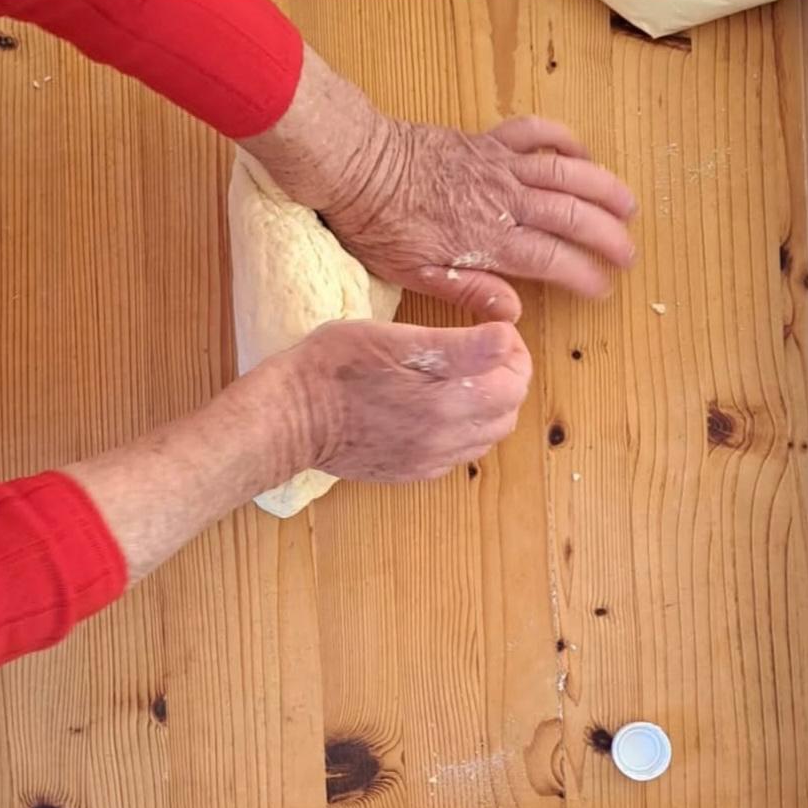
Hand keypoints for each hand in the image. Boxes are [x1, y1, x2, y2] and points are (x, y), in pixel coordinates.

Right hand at [278, 318, 531, 481]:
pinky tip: (435, 411)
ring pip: (485, 437)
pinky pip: (456, 455)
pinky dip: (460, 431)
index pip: (516, 381)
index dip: (512, 353)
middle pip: (507, 412)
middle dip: (504, 380)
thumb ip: (458, 345)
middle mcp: (446, 437)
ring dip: (486, 408)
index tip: (494, 335)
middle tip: (481, 355)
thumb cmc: (334, 367)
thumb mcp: (396, 339)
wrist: (290, 419)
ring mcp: (429, 459)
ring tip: (459, 381)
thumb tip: (505, 338)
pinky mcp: (411, 471)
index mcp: (449, 401)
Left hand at [323, 116, 636, 319]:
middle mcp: (502, 201)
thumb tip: (512, 314)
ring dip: (602, 188)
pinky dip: (564, 140)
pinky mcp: (486, 141)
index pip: (552, 260)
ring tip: (629, 206)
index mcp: (486, 240)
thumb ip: (468, 291)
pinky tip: (582, 155)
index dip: (584, 275)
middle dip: (607, 236)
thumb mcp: (414, 273)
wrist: (355, 167)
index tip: (603, 288)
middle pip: (570, 216)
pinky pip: (535, 132)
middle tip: (628, 253)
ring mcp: (497, 165)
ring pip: (565, 173)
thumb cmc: (378, 226)